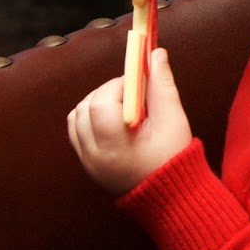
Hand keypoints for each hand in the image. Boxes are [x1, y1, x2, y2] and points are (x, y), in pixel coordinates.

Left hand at [68, 48, 192, 195]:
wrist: (169, 195)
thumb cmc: (173, 156)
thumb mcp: (173, 119)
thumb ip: (162, 84)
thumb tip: (156, 54)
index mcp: (115, 147)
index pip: (101, 104)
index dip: (118, 85)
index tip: (139, 80)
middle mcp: (94, 155)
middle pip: (84, 109)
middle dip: (107, 91)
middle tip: (133, 91)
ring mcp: (87, 161)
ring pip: (76, 118)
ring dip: (96, 102)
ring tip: (124, 105)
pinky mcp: (86, 163)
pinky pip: (76, 131)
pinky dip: (89, 117)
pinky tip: (113, 118)